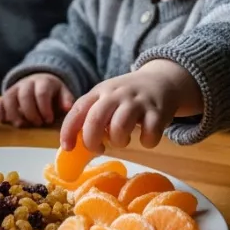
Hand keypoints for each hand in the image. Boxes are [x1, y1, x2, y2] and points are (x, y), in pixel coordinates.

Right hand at [0, 73, 74, 127]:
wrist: (41, 81)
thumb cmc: (53, 93)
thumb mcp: (63, 93)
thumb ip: (66, 99)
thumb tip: (67, 108)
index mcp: (43, 82)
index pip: (42, 93)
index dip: (44, 108)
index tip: (48, 120)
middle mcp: (27, 83)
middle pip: (24, 95)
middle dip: (30, 112)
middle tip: (37, 124)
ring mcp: (15, 88)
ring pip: (9, 98)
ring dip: (13, 113)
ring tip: (21, 125)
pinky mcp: (6, 95)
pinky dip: (0, 112)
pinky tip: (4, 121)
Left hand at [60, 61, 197, 152]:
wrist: (162, 80)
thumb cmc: (128, 97)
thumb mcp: (107, 97)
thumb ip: (92, 116)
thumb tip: (77, 144)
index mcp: (100, 92)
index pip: (78, 110)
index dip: (68, 130)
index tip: (67, 148)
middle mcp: (116, 94)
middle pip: (95, 119)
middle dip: (91, 141)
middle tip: (98, 149)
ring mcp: (137, 102)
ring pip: (120, 127)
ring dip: (119, 141)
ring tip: (123, 140)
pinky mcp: (158, 112)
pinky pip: (149, 134)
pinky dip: (147, 141)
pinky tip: (146, 137)